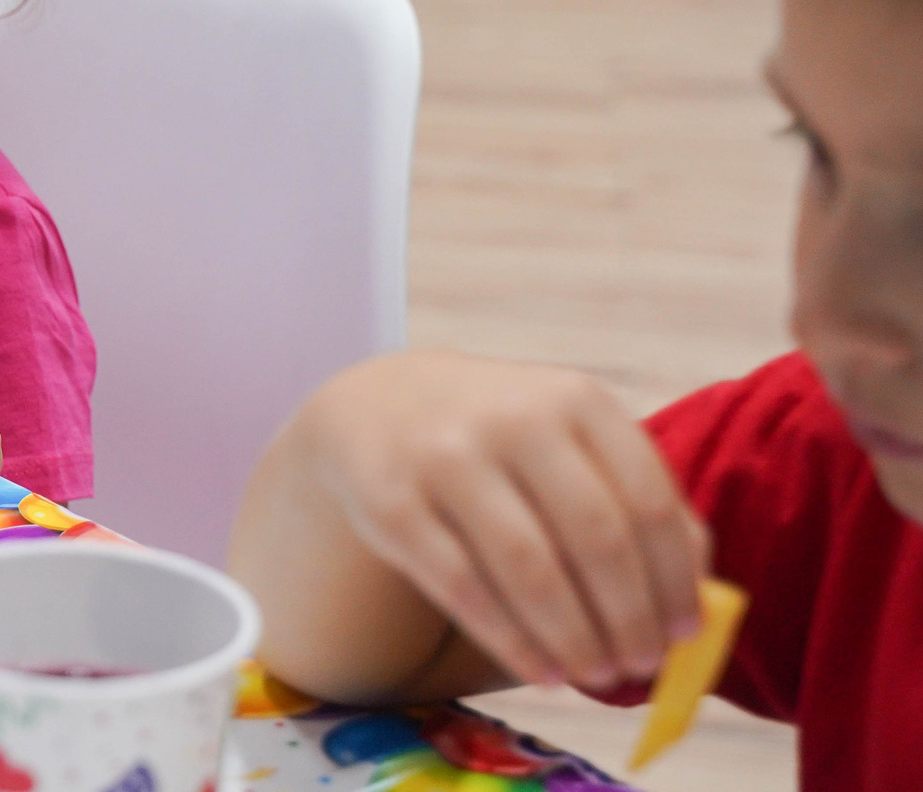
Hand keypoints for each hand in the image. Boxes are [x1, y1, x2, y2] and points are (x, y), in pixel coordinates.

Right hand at [270, 352, 707, 692]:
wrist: (374, 403)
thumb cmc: (500, 436)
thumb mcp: (572, 438)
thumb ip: (638, 501)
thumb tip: (700, 603)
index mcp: (574, 397)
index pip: (647, 499)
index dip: (674, 578)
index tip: (685, 633)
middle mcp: (512, 417)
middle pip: (596, 538)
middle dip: (629, 618)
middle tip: (639, 665)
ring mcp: (444, 457)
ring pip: (530, 569)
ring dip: (575, 638)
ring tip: (594, 676)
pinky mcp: (390, 502)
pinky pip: (463, 588)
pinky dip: (512, 643)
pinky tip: (541, 672)